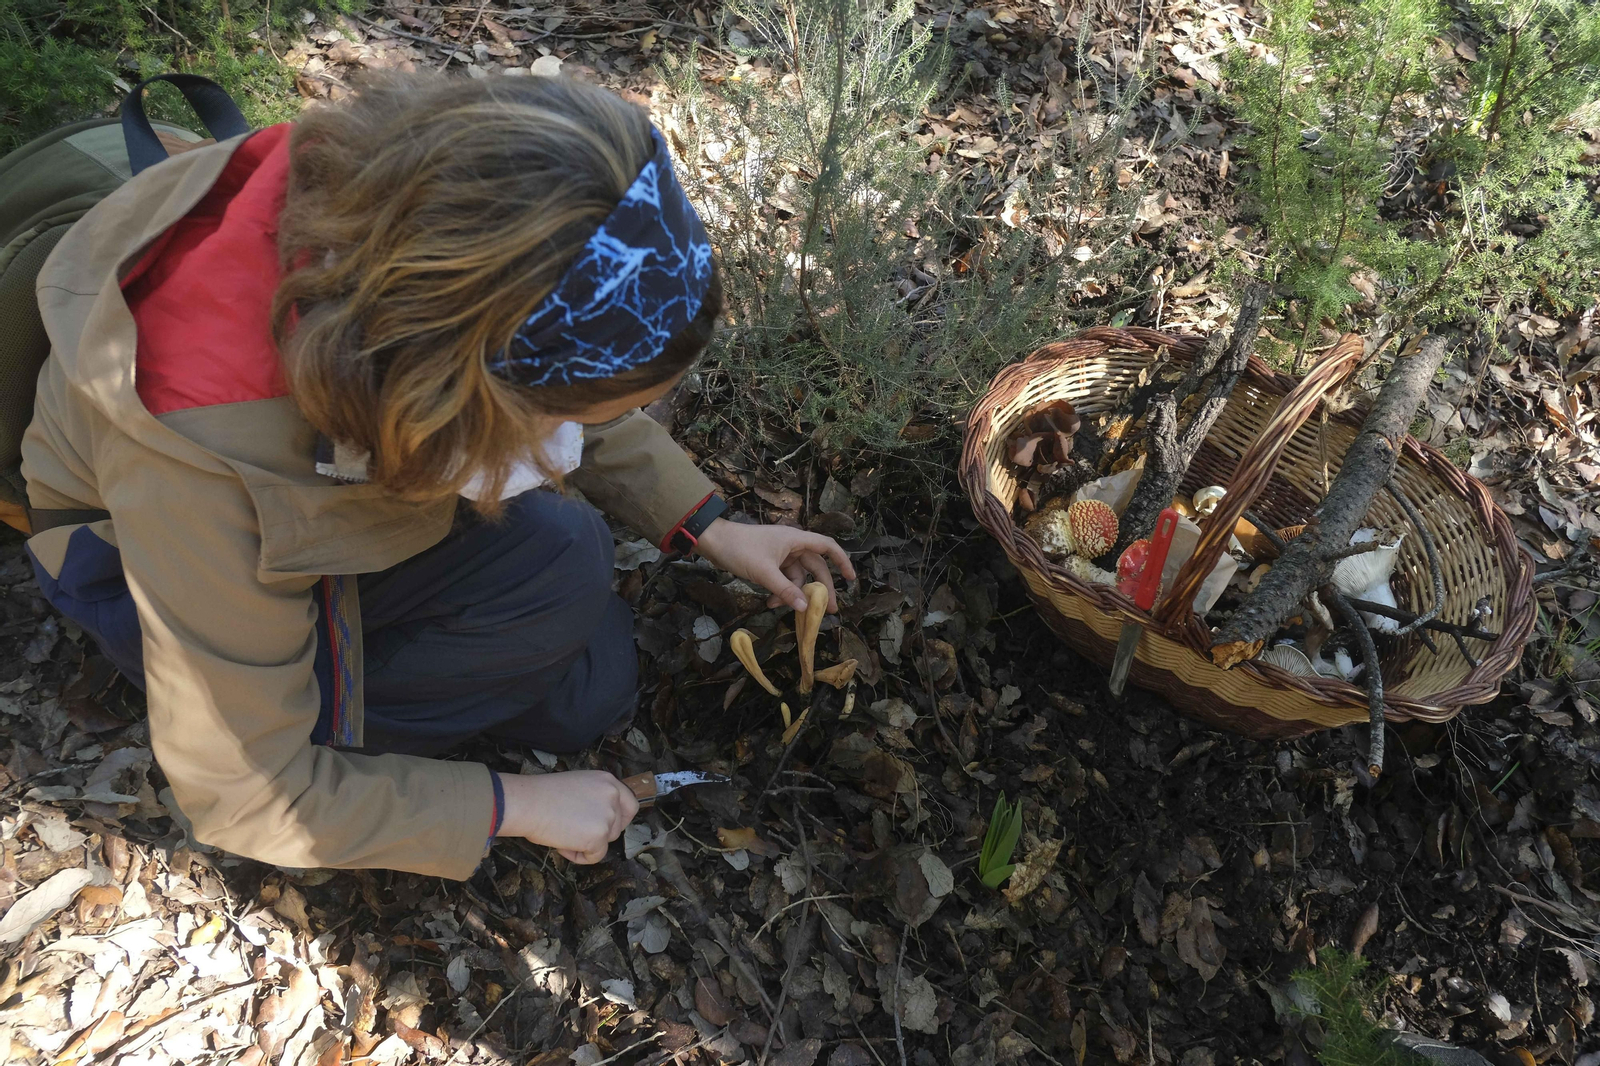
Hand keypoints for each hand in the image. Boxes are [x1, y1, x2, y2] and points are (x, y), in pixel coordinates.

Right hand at [496, 770, 638, 862]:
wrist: (528, 803)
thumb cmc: (542, 795)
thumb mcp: (578, 786)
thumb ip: (595, 798)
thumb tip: (598, 818)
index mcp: (608, 781)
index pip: (630, 805)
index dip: (619, 820)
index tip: (605, 827)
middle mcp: (613, 796)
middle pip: (617, 827)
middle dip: (599, 834)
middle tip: (575, 832)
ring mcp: (608, 816)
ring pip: (606, 842)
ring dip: (587, 844)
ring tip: (563, 834)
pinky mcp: (599, 836)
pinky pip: (595, 856)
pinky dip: (579, 856)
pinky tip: (562, 845)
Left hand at [695, 519, 856, 612]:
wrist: (714, 542)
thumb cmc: (740, 549)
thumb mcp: (764, 573)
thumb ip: (786, 591)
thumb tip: (806, 608)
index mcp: (796, 540)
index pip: (827, 547)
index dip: (842, 561)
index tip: (851, 579)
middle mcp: (792, 546)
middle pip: (815, 568)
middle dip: (820, 589)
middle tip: (829, 611)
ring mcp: (781, 555)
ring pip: (797, 577)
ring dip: (793, 593)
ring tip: (782, 608)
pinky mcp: (770, 563)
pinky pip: (783, 579)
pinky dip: (781, 592)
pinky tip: (771, 603)